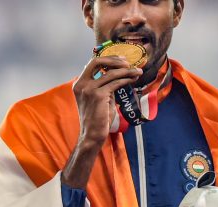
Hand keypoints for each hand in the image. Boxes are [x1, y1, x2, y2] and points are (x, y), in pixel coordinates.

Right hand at [62, 56, 142, 188]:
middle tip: (128, 63)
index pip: (92, 64)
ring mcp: (89, 89)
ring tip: (138, 72)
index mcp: (79, 83)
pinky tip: (133, 80)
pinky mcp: (98, 95)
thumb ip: (105, 86)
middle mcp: (81, 84)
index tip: (121, 60)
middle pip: (97, 61)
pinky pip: (115, 82)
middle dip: (114, 59)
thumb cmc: (98, 119)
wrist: (92, 135)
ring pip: (110, 72)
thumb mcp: (100, 99)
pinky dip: (126, 79)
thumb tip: (119, 76)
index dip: (108, 59)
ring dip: (126, 70)